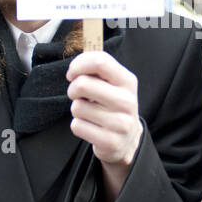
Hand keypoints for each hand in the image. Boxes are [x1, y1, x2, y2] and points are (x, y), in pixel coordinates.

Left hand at [66, 51, 142, 168]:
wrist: (128, 140)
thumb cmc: (114, 106)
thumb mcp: (114, 84)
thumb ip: (99, 70)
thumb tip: (78, 60)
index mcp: (127, 81)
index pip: (100, 62)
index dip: (79, 64)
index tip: (72, 73)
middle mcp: (127, 101)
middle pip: (83, 85)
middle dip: (73, 89)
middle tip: (77, 94)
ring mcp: (120, 123)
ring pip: (77, 107)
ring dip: (77, 109)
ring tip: (89, 112)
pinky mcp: (110, 141)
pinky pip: (77, 126)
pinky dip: (78, 125)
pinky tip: (90, 126)